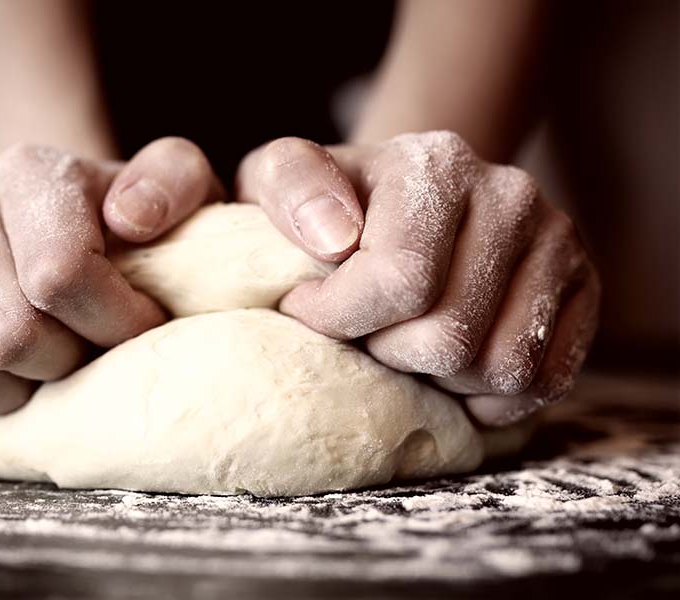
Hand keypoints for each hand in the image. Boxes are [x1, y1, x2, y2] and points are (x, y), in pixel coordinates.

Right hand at [0, 138, 220, 427]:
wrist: (55, 227)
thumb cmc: (127, 226)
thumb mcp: (176, 191)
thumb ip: (175, 182)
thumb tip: (130, 216)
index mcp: (33, 173)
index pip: (61, 275)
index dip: (112, 324)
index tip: (142, 329)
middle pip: (7, 332)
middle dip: (62, 365)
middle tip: (86, 356)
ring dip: (1, 393)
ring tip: (36, 378)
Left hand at [236, 132, 599, 425]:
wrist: (404, 201)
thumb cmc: (332, 205)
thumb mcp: (283, 178)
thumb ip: (290, 186)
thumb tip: (335, 237)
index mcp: (437, 164)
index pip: (399, 281)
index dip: (338, 319)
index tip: (307, 308)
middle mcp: (510, 194)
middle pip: (449, 337)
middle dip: (387, 353)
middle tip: (365, 329)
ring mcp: (556, 241)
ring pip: (501, 368)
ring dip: (439, 379)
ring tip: (406, 346)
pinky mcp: (584, 288)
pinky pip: (544, 380)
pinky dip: (491, 397)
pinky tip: (451, 371)